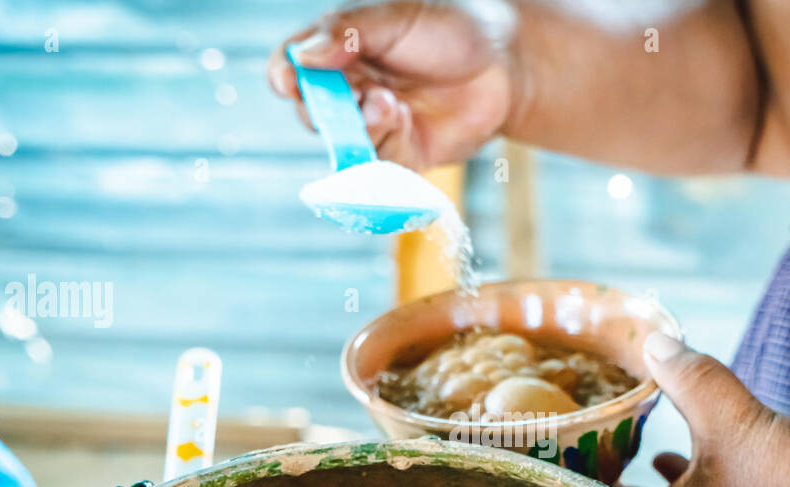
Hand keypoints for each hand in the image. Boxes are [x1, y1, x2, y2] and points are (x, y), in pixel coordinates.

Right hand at [267, 0, 518, 169]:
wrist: (505, 63)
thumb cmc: (451, 26)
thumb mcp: (395, 18)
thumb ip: (348, 34)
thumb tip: (302, 57)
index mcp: (338, 50)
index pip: (292, 68)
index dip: (285, 77)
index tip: (289, 82)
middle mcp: (350, 90)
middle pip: (311, 112)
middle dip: (325, 109)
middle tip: (356, 94)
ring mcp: (374, 126)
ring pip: (342, 143)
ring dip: (361, 126)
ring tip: (390, 105)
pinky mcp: (401, 155)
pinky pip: (377, 166)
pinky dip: (386, 146)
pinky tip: (405, 120)